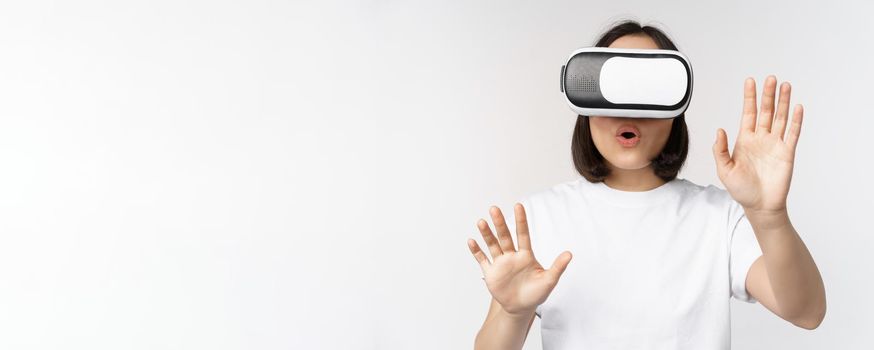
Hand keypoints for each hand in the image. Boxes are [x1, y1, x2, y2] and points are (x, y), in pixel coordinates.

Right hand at [467, 203, 571, 314]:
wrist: (521, 308)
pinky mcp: (491, 273)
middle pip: (505, 236)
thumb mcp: (549, 280)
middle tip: (494, 209)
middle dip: (499, 223)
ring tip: (481, 222)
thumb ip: (558, 267)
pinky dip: (476, 251)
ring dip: (486, 234)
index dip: (521, 220)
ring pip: (492, 245)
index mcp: (526, 255)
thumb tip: (569, 254)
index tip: (518, 205)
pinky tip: (471, 241)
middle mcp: (511, 256)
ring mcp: (500, 263)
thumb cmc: (536, 293)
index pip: (523, 234)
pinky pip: (482, 260)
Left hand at [712, 75, 803, 213]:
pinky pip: (793, 133)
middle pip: (766, 111)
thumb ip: (720, 150)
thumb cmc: (741, 189)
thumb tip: (719, 130)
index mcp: (745, 140)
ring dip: (783, 102)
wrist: (759, 205)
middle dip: (768, 94)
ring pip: (780, 118)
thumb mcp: (724, 169)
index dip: (749, 97)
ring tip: (785, 85)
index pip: (748, 113)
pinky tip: (797, 107)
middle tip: (771, 78)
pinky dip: (796, 120)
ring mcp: (775, 144)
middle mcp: (761, 138)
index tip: (750, 81)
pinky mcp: (787, 152)